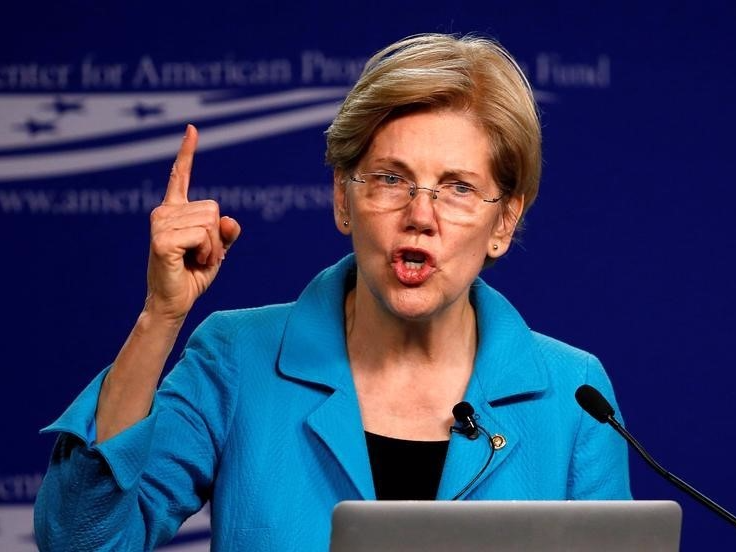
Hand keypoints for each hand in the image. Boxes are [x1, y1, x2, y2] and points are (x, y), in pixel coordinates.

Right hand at [144, 124, 240, 322]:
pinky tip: (191, 263)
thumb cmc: (192, 275)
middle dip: (217, 236)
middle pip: (213, 208)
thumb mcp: (217, 250)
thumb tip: (230, 221)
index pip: (180, 176)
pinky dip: (207, 252)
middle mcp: (163, 212)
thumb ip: (225, 233)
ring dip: (212, 247)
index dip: (187, 153)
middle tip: (201, 255)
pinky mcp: (161, 239)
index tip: (192, 129)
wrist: (174, 302)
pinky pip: (203, 236)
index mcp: (174, 211)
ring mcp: (159, 224)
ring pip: (210, 223)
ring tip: (195, 260)